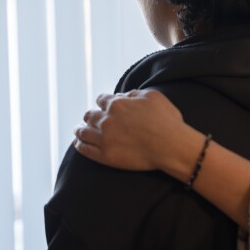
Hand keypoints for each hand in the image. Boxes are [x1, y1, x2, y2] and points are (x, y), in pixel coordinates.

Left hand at [75, 89, 195, 174]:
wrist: (171, 146)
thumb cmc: (167, 120)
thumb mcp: (153, 97)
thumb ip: (135, 94)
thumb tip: (124, 96)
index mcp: (117, 104)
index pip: (102, 100)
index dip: (103, 102)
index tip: (104, 106)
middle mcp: (106, 120)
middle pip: (90, 115)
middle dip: (91, 116)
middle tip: (90, 119)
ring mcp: (104, 138)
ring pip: (83, 132)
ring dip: (80, 130)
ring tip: (78, 131)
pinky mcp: (105, 156)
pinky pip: (85, 149)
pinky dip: (80, 145)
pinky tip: (78, 143)